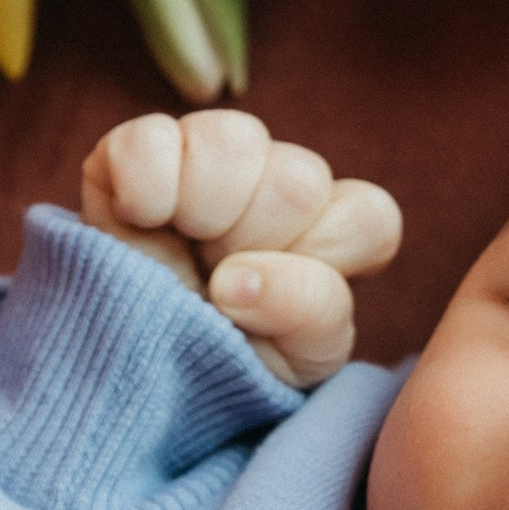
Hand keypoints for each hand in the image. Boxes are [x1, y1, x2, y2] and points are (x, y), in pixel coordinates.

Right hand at [79, 111, 401, 386]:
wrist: (142, 369)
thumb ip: (308, 316)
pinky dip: (144, 189)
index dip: (320, 265)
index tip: (274, 304)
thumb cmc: (231, 359)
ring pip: (235, 142)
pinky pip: (150, 140)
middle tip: (217, 287)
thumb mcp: (292, 360)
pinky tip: (139, 223)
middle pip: (299, 181)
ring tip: (179, 257)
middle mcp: (281, 180)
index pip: (369, 218)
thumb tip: (238, 280)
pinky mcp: (142, 147)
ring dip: (204, 213)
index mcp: (332, 230)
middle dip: (252, 248)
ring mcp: (213, 154)